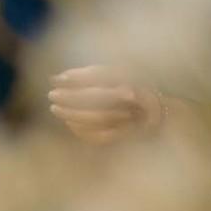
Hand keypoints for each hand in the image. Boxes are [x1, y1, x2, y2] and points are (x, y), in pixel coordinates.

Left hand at [47, 65, 163, 144]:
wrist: (159, 114)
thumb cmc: (131, 90)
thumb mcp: (115, 74)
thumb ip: (89, 75)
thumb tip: (56, 77)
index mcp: (130, 77)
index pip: (101, 74)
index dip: (77, 76)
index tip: (56, 78)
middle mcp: (132, 95)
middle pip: (98, 96)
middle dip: (72, 96)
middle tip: (52, 95)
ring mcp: (131, 117)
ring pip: (100, 117)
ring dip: (75, 114)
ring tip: (56, 109)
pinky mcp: (128, 135)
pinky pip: (103, 136)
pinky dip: (84, 132)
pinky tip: (70, 124)